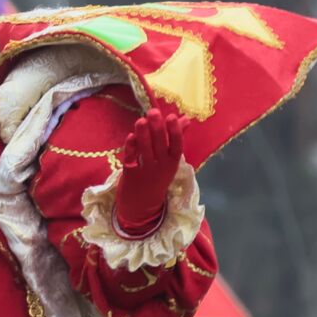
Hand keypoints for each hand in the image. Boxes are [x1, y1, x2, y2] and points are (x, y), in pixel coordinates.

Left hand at [115, 108, 187, 236]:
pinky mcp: (130, 174)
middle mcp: (161, 167)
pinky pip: (131, 159)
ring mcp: (146, 171)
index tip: (172, 117)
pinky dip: (131, 148)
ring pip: (145, 151)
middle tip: (153, 112)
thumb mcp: (170, 160)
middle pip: (160, 146)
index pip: (176, 146)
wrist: (141, 204)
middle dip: (157, 129)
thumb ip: (175, 137)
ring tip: (141, 120)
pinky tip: (130, 136)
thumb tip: (186, 118)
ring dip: (143, 135)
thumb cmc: (156, 175)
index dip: (175, 132)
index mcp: (172, 162)